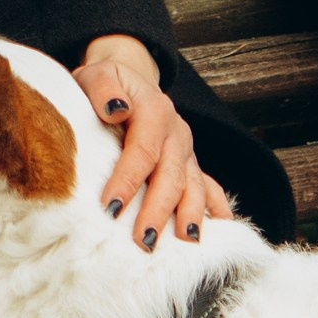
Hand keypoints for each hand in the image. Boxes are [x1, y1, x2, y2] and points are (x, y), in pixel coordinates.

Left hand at [73, 34, 226, 241]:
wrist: (128, 83)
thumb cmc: (105, 87)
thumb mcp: (97, 75)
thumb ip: (103, 89)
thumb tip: (116, 109)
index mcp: (155, 111)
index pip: (142, 150)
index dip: (127, 180)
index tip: (110, 208)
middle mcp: (177, 134)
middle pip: (171, 176)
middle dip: (158, 210)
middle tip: (143, 240)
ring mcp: (187, 152)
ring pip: (194, 187)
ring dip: (190, 216)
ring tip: (186, 242)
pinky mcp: (191, 166)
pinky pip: (209, 189)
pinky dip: (216, 210)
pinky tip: (221, 232)